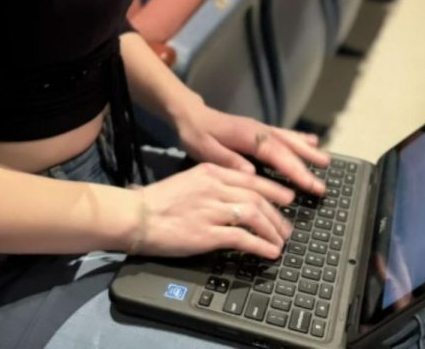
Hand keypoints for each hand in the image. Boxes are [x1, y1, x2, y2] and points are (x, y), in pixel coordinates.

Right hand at [129, 161, 296, 258]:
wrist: (137, 215)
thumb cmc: (159, 201)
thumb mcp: (189, 181)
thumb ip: (212, 185)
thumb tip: (235, 197)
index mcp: (210, 171)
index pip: (251, 179)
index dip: (274, 190)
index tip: (287, 198)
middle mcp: (214, 187)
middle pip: (257, 197)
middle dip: (277, 214)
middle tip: (287, 228)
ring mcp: (211, 209)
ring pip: (254, 215)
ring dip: (273, 230)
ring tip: (281, 242)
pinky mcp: (207, 233)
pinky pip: (242, 238)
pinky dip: (261, 245)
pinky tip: (269, 252)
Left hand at [173, 97, 330, 196]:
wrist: (189, 115)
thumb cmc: (196, 134)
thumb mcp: (205, 150)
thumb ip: (228, 160)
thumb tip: (250, 172)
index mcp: (247, 136)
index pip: (276, 154)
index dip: (294, 170)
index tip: (310, 185)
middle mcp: (258, 130)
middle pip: (287, 147)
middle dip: (307, 165)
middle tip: (323, 184)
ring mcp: (259, 128)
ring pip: (288, 139)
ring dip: (307, 150)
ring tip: (325, 161)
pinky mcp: (258, 130)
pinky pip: (283, 134)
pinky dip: (299, 138)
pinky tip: (311, 141)